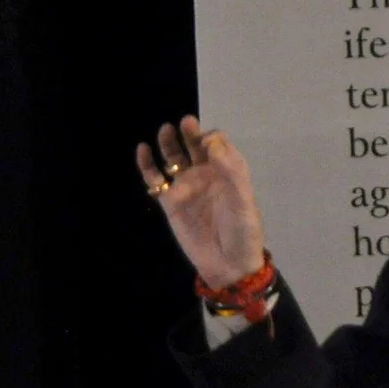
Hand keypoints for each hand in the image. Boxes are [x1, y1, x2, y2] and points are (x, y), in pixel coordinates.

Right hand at [137, 116, 266, 288]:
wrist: (229, 265)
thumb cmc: (243, 232)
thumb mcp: (244, 201)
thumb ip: (232, 171)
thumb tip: (211, 143)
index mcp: (229, 173)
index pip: (218, 144)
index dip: (212, 139)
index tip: (208, 146)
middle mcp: (207, 175)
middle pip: (195, 146)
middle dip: (191, 132)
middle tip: (186, 122)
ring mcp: (187, 187)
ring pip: (174, 158)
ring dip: (169, 143)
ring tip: (166, 129)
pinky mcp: (170, 202)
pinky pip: (156, 179)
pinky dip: (148, 165)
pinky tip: (143, 150)